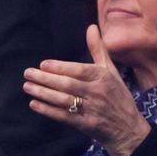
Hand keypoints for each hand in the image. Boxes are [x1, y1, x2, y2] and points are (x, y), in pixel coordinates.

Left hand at [23, 25, 150, 155]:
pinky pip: (64, 116)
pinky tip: (34, 104)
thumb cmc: (118, 96)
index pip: (79, 70)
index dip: (60, 67)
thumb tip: (91, 27)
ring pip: (63, 100)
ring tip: (27, 87)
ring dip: (43, 93)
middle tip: (28, 73)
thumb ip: (98, 50)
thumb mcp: (111, 71)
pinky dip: (48, 110)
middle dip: (46, 79)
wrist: (129, 128)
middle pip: (68, 85)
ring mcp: (92, 110)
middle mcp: (97, 92)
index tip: (43, 64)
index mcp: (103, 77)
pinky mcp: (86, 125)